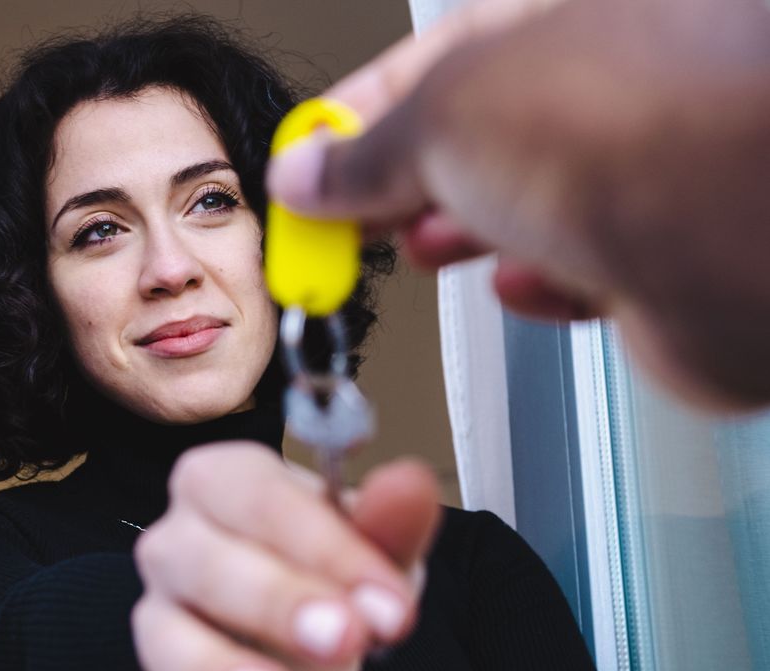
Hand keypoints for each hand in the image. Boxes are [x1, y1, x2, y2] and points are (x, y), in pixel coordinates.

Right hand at [132, 442, 438, 670]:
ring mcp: (158, 611)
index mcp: (227, 483)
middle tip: (347, 637)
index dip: (323, 544)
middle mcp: (178, 539)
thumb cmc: (325, 587)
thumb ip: (389, 525)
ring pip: (168, 629)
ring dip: (223, 666)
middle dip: (279, 599)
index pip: (258, 494)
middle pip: (205, 556)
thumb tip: (409, 484)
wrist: (297, 666)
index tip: (386, 599)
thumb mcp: (372, 561)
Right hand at [268, 0, 769, 409]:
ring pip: (530, 203)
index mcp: (564, 17)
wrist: (730, 235)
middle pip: (480, 134)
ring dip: (465, 231)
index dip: (354, 113)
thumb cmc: (622, 130)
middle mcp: (612, 84)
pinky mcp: (666, 258)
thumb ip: (364, 152)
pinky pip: (584, 269)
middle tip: (344, 218)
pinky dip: (540, 282)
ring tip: (423, 247)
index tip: (306, 157)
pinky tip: (521, 282)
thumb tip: (309, 172)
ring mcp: (646, 171)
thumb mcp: (439, 119)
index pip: (433, 59)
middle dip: (404, 180)